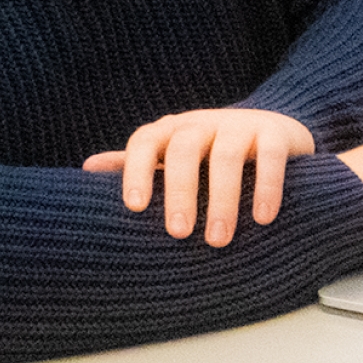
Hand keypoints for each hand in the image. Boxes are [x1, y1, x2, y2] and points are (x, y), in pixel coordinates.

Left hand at [86, 107, 316, 246]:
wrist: (274, 128)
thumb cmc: (212, 151)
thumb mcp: (173, 154)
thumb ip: (136, 162)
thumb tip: (87, 168)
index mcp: (172, 129)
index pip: (145, 142)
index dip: (137, 171)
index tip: (136, 208)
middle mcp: (204, 122)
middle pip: (185, 151)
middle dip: (180, 193)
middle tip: (178, 234)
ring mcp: (241, 125)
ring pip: (227, 157)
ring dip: (222, 200)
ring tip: (217, 240)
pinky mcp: (276, 132)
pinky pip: (270, 157)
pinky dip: (266, 187)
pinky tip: (262, 218)